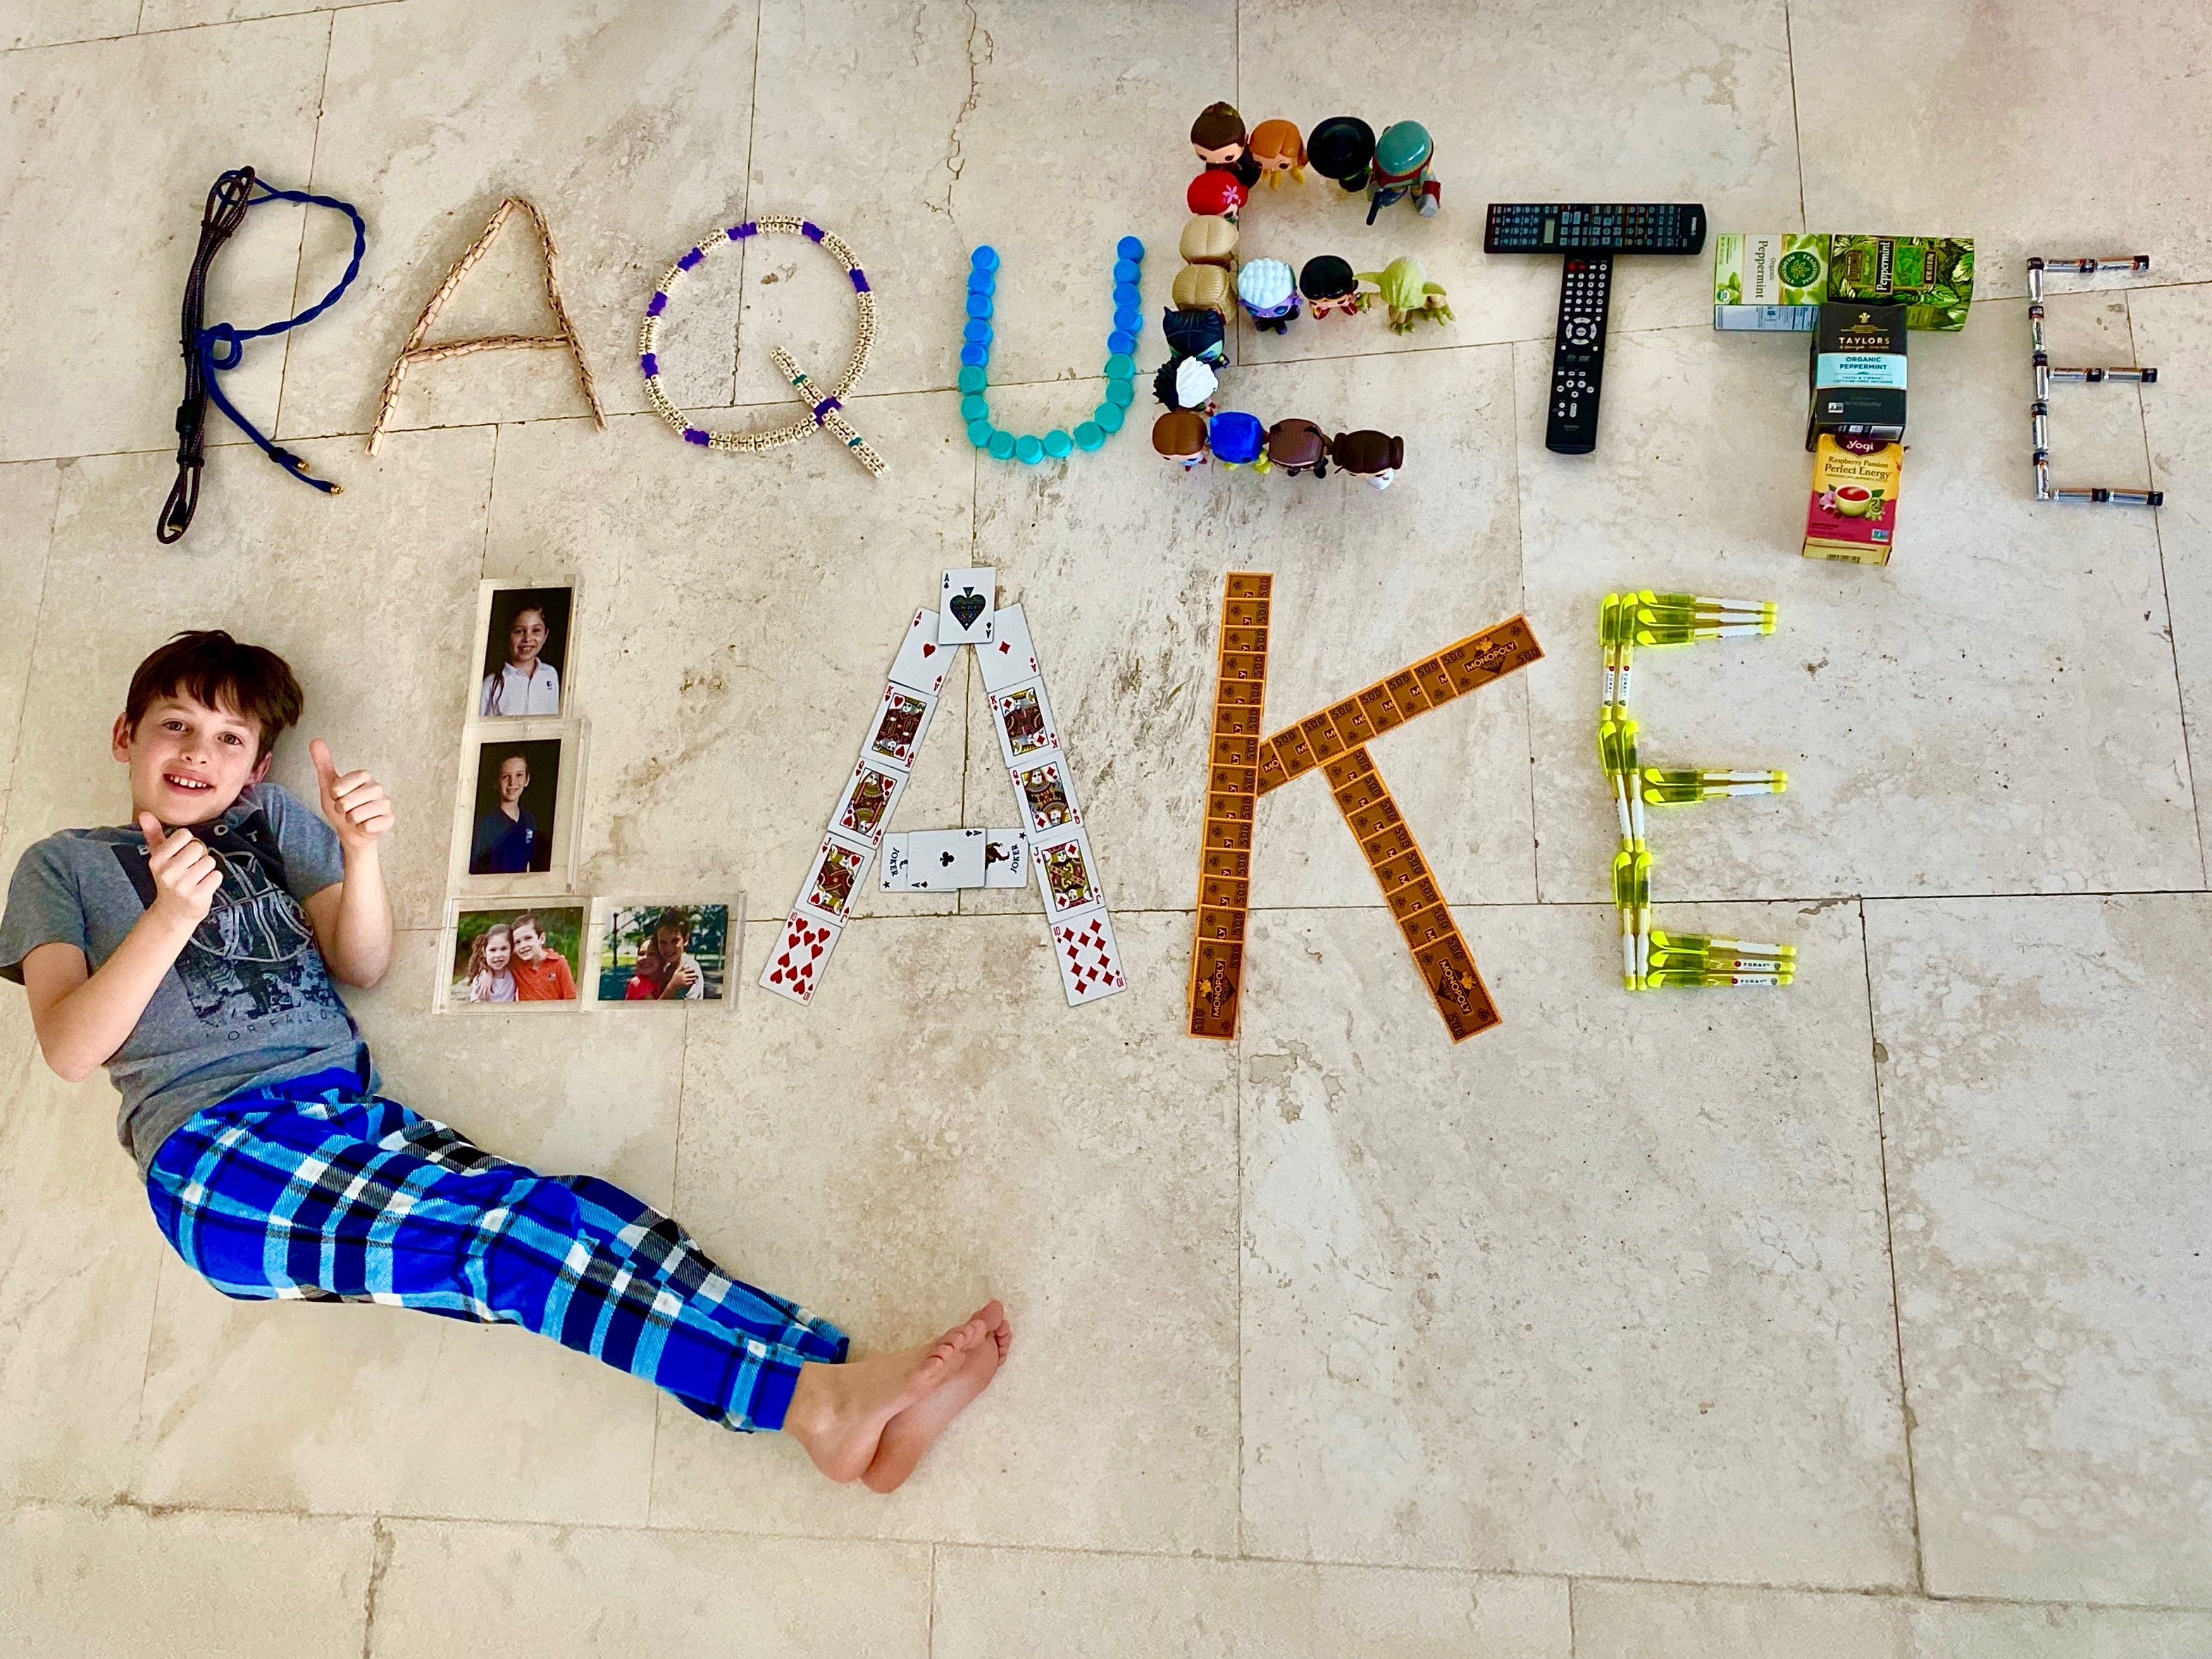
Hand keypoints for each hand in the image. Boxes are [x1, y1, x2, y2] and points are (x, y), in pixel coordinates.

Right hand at [137, 812, 222, 929]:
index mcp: (157, 859)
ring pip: (209, 861)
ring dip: (207, 869)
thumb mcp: (159, 857)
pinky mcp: (197, 896)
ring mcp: (182, 885)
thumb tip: (145, 814)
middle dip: (199, 856)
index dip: (188, 843)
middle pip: (199, 847)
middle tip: (190, 868)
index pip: (185, 835)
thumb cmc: (169, 879)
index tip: (182, 855)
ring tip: (196, 878)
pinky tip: (202, 886)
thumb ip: (154, 834)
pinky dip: (213, 880)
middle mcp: (168, 871)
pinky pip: (217, 876)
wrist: (172, 913)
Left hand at [311, 738, 393, 853]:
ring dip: (350, 820)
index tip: (336, 796)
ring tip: (355, 817)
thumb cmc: (341, 806)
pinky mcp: (389, 819)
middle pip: (347, 803)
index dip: (334, 795)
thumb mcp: (329, 785)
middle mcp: (377, 787)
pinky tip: (365, 825)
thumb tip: (315, 740)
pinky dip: (361, 828)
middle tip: (345, 809)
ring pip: (357, 816)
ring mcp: (385, 804)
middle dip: (341, 810)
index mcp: (364, 776)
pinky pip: (368, 826)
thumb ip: (323, 763)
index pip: (340, 786)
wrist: (351, 830)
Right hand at [661, 958, 698, 996]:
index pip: (688, 970)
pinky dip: (692, 982)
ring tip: (695, 977)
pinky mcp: (684, 984)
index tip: (694, 969)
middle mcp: (683, 976)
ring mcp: (684, 980)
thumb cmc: (674, 978)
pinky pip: (690, 982)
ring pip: (691, 979)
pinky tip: (693, 981)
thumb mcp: (676, 972)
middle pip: (691, 974)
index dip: (691, 969)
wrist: (673, 984)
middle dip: (694, 974)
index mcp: (681, 973)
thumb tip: (682, 964)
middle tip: (696, 974)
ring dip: (694, 978)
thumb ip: (679, 968)